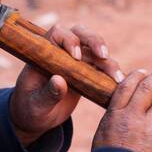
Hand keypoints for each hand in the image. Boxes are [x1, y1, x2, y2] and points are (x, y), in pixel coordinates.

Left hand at [10, 22, 124, 148]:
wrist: (37, 117)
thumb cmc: (30, 107)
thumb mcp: (35, 104)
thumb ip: (47, 93)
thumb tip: (59, 81)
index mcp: (45, 52)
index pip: (58, 33)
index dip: (69, 40)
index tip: (76, 57)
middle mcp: (63, 51)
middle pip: (82, 34)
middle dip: (94, 41)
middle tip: (103, 55)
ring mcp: (77, 61)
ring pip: (96, 51)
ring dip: (108, 61)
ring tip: (117, 78)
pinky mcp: (88, 73)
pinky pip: (103, 68)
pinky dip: (112, 74)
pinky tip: (120, 84)